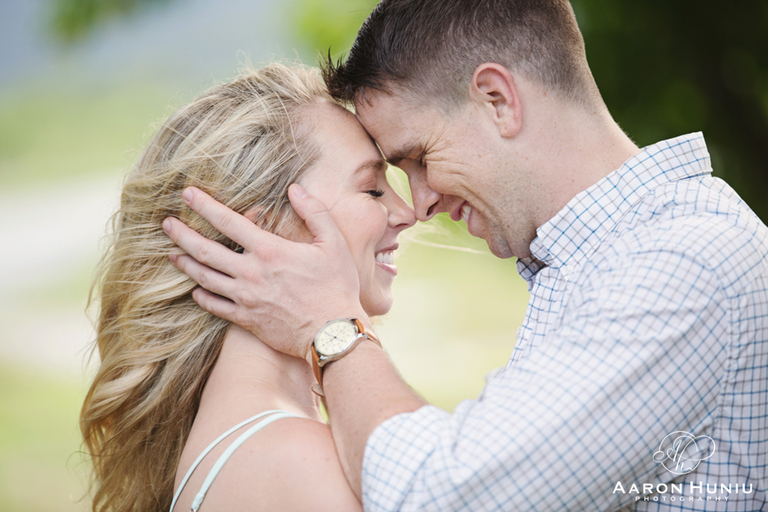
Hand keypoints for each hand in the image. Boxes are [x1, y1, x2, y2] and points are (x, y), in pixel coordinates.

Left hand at [162, 185, 367, 359]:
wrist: (333, 333)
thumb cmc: (337, 287)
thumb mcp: (334, 242)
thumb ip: (314, 211)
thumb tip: (294, 188)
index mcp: (270, 250)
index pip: (229, 222)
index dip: (205, 206)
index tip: (187, 193)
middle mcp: (251, 273)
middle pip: (206, 250)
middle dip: (182, 234)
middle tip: (166, 223)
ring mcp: (245, 298)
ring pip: (204, 278)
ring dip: (185, 264)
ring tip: (171, 253)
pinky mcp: (246, 320)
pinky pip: (215, 307)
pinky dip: (202, 297)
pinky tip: (194, 290)